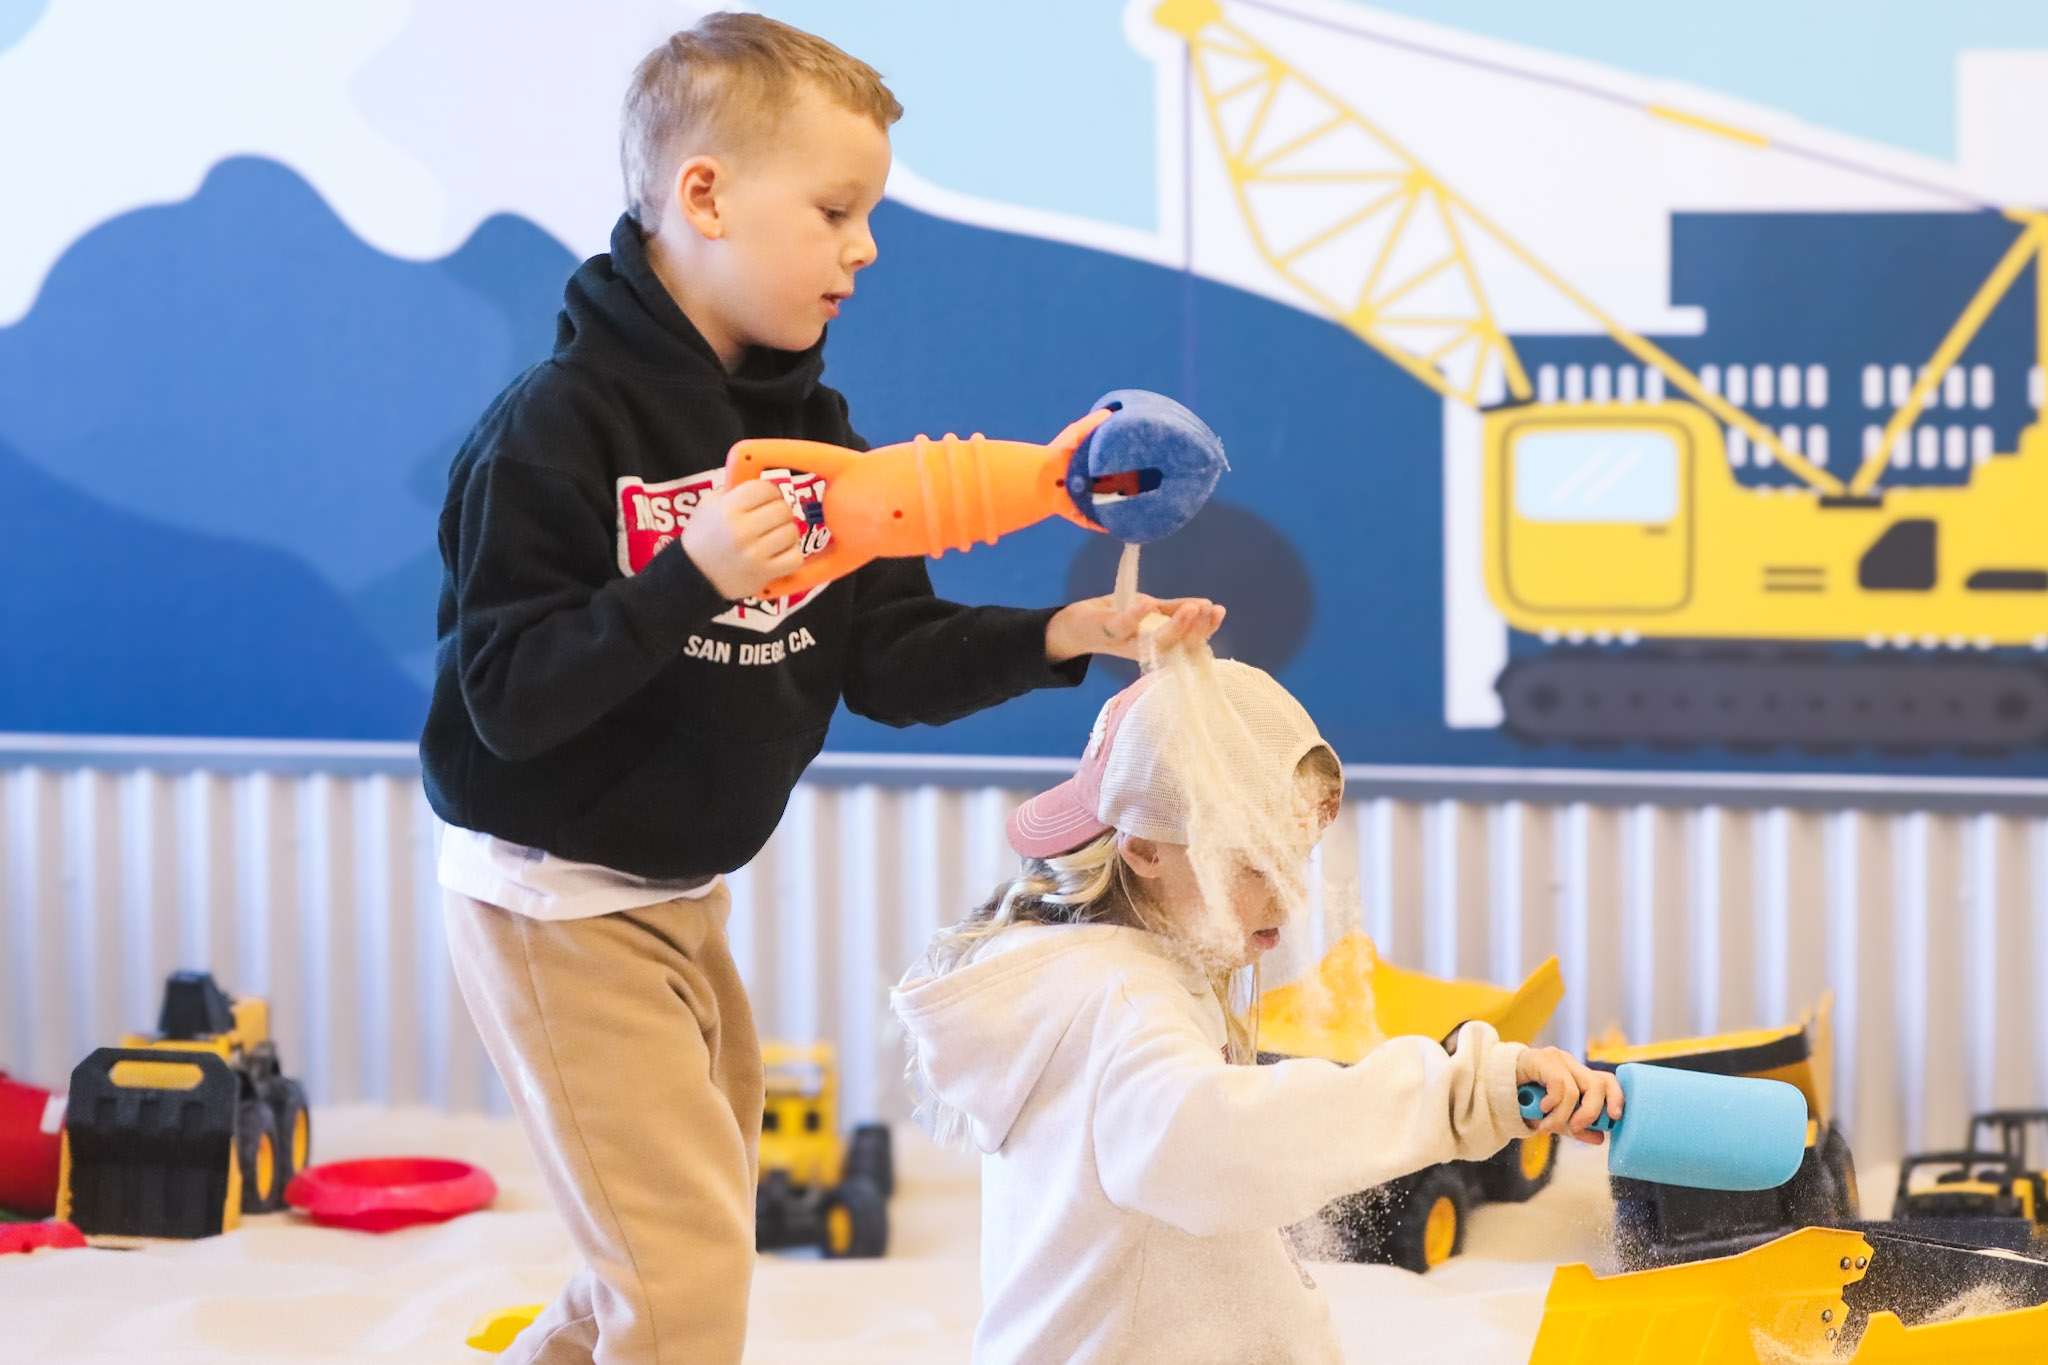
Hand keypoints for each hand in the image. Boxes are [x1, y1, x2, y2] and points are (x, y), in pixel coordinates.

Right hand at [683, 478, 802, 600]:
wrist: (693, 577)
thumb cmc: (703, 538)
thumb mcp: (708, 505)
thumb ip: (733, 490)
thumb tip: (761, 480)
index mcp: (728, 509)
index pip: (766, 488)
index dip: (770, 492)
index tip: (767, 498)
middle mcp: (741, 530)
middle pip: (783, 509)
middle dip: (780, 512)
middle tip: (771, 519)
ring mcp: (754, 554)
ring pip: (792, 532)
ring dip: (786, 534)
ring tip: (773, 538)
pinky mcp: (764, 573)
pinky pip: (795, 558)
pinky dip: (790, 556)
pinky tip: (778, 555)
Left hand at [1046, 593, 1225, 663]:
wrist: (1073, 627)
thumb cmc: (1114, 618)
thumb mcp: (1147, 611)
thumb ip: (1171, 610)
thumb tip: (1205, 604)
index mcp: (1157, 645)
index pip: (1188, 642)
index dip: (1206, 630)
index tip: (1220, 612)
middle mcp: (1145, 650)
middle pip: (1177, 646)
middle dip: (1197, 630)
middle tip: (1211, 612)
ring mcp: (1126, 643)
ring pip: (1155, 642)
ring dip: (1175, 627)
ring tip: (1190, 609)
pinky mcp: (1108, 631)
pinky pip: (1124, 626)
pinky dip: (1136, 616)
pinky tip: (1149, 603)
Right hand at [1516, 1047, 1623, 1145]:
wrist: (1492, 1087)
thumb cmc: (1523, 1100)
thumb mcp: (1553, 1118)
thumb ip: (1574, 1126)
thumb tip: (1599, 1138)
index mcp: (1577, 1074)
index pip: (1607, 1080)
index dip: (1616, 1097)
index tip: (1615, 1117)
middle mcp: (1570, 1063)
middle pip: (1598, 1084)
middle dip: (1592, 1111)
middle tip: (1576, 1128)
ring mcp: (1555, 1059)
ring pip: (1577, 1090)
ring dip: (1563, 1115)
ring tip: (1547, 1125)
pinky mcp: (1540, 1059)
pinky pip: (1559, 1085)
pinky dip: (1553, 1103)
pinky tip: (1541, 1108)